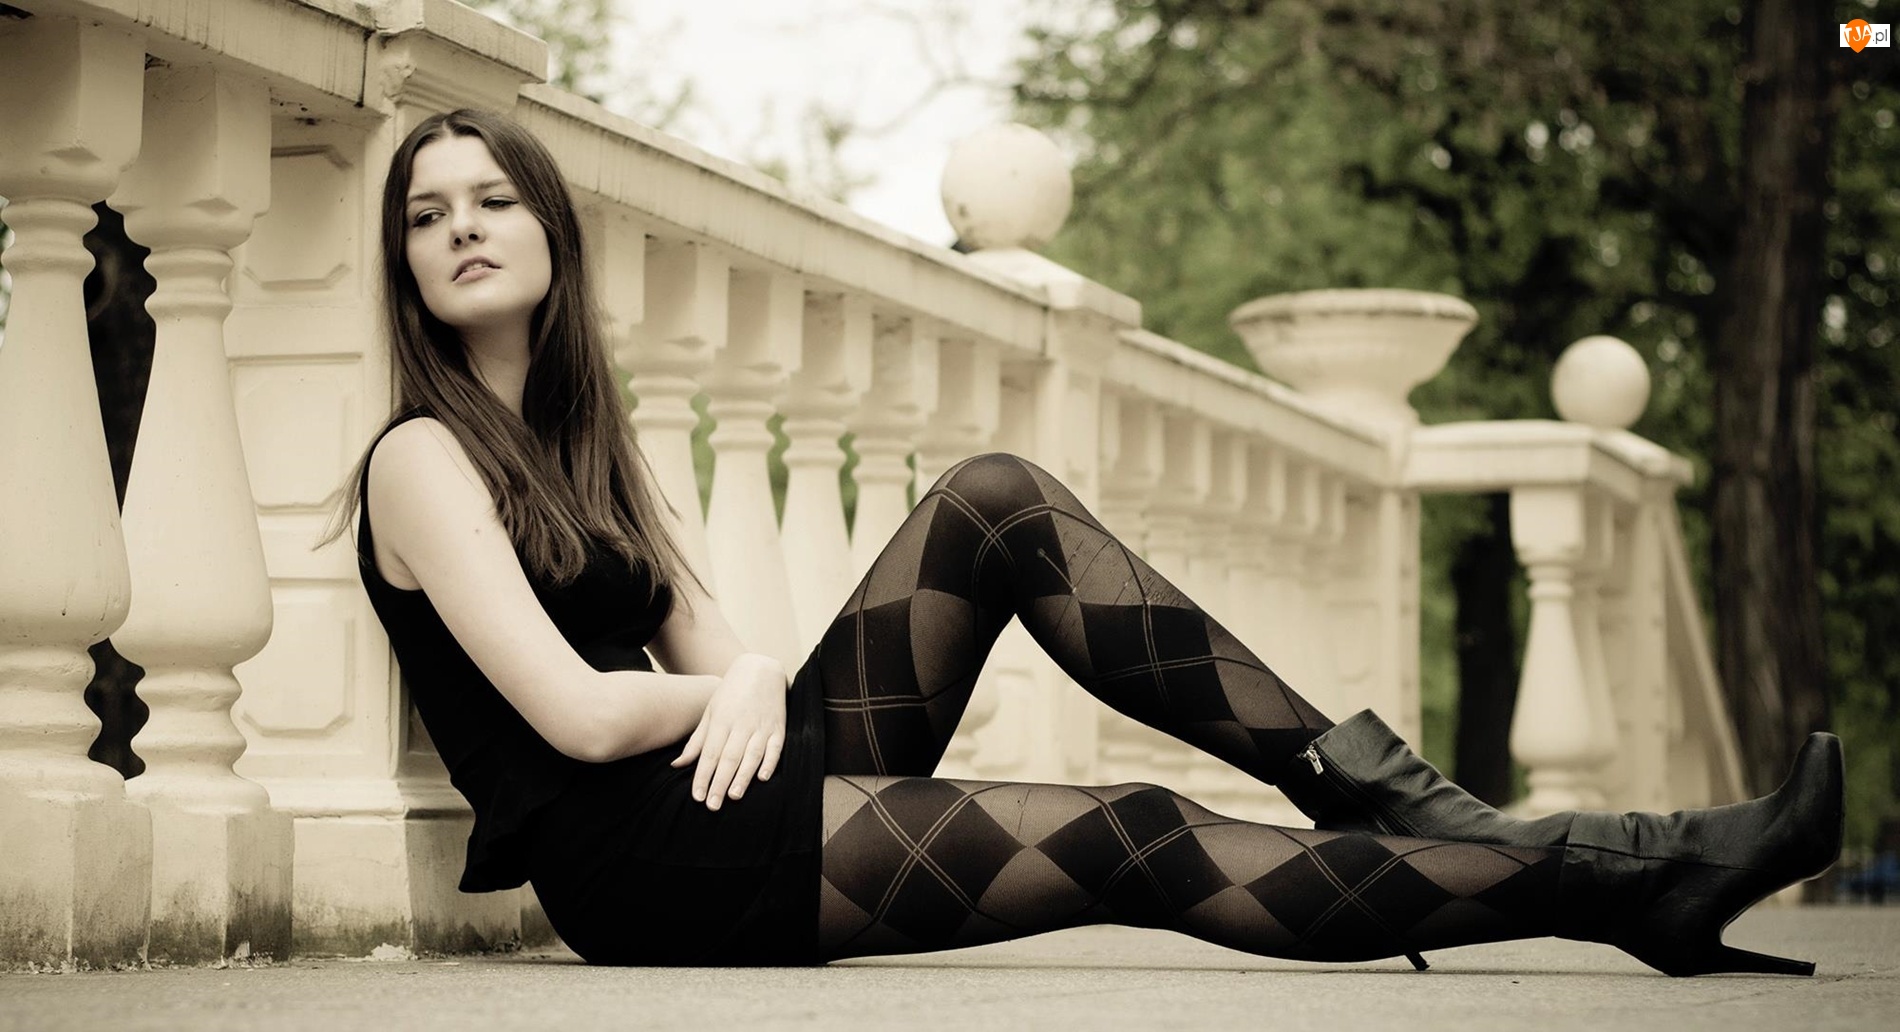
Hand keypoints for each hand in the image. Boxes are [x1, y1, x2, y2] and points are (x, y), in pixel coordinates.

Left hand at [670, 653, 786, 810]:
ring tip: (733, 796)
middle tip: (712, 805)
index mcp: (721, 720)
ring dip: (743, 777)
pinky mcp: (779, 727)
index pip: (709, 754)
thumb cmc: (731, 693)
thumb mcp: (710, 712)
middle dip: (719, 783)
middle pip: (728, 758)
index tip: (697, 796)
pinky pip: (775, 748)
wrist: (760, 669)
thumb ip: (696, 741)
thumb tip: (677, 765)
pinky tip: (763, 778)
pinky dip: (770, 762)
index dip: (703, 776)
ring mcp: (761, 725)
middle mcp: (741, 724)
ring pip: (751, 755)